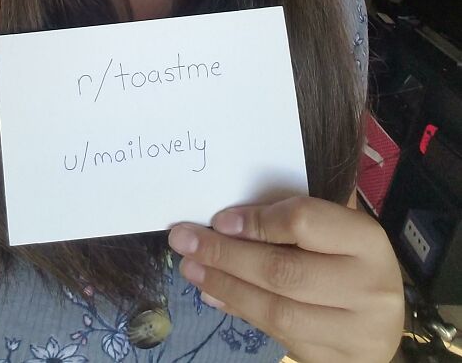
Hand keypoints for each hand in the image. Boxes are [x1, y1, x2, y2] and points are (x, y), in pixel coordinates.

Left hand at [168, 195, 404, 362]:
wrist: (382, 317)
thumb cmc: (347, 256)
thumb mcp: (331, 226)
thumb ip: (287, 220)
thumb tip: (222, 225)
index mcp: (367, 240)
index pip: (303, 222)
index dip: (255, 221)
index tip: (217, 219)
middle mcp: (368, 288)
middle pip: (283, 271)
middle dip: (225, 256)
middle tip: (184, 241)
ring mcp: (356, 333)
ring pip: (277, 311)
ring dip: (224, 287)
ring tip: (191, 270)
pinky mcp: (338, 362)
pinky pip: (278, 336)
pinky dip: (240, 312)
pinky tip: (214, 296)